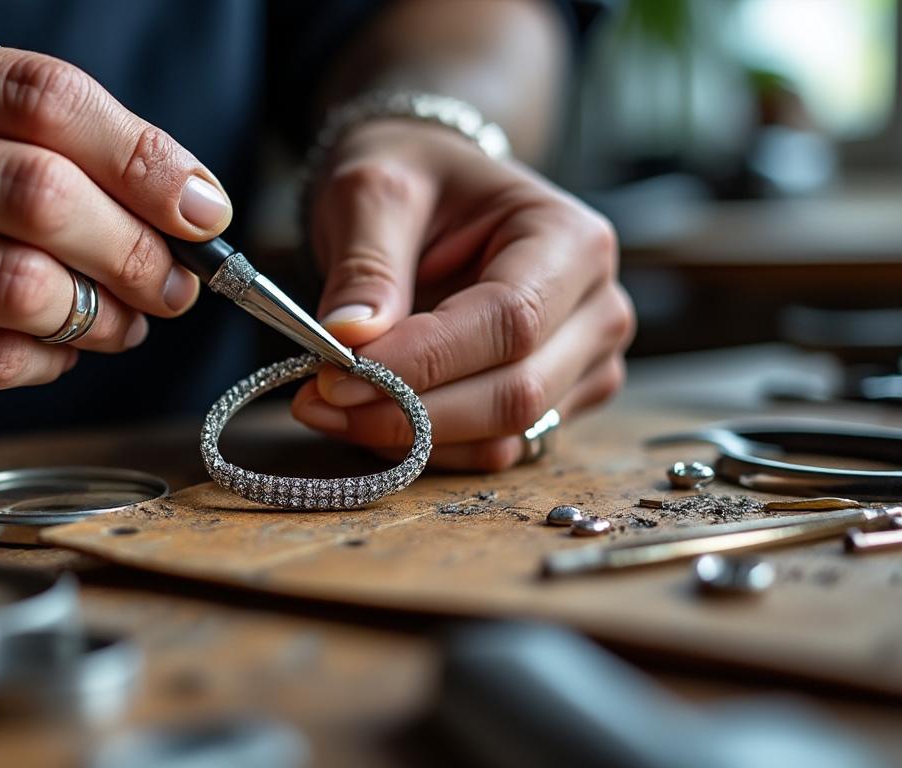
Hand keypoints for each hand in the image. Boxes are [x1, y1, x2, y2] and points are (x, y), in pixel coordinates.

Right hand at [0, 25, 232, 416]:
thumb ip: (30, 142)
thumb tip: (178, 204)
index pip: (42, 95)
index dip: (142, 156)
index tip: (200, 206)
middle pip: (39, 194)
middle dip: (134, 248)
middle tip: (175, 282)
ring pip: (21, 286)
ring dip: (101, 314)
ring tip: (123, 321)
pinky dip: (48, 359)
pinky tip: (55, 348)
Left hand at [291, 119, 634, 470]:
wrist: (430, 193)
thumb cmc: (412, 179)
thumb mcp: (374, 191)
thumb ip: (366, 263)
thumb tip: (349, 338)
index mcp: (571, 239)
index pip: (508, 321)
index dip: (423, 361)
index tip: (335, 373)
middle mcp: (596, 308)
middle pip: (516, 392)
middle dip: (407, 410)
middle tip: (316, 400)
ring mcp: (585, 365)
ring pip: (506, 435)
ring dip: (409, 437)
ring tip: (328, 405)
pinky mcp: (558, 404)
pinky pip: (493, 450)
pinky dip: (424, 446)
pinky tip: (367, 415)